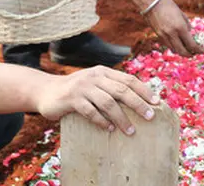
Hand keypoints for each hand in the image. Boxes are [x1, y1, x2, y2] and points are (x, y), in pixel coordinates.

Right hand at [34, 66, 161, 134]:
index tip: (157, 102)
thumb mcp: (94, 84)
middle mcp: (94, 77)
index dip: (144, 90)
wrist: (46, 91)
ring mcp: (82, 87)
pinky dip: (101, 121)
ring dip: (121, 118)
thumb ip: (111, 88)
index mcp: (103, 72)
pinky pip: (90, 111)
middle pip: (121, 90)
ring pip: (107, 102)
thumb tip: (138, 103)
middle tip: (150, 116)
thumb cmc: (76, 91)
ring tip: (130, 131)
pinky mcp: (72, 99)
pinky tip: (108, 129)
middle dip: (138, 104)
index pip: (128, 79)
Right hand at [144, 0, 203, 55]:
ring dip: (181, 51)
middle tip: (194, 53)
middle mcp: (172, 34)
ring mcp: (164, 36)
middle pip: (182, 51)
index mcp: (180, 27)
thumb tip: (189, 33)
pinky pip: (168, 45)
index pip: (191, 44)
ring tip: (186, 49)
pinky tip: (177, 43)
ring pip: (174, 50)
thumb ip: (186, 25)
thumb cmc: (168, 5)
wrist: (152, 2)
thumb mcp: (181, 14)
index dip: (198, 50)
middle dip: (189, 54)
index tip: (203, 51)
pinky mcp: (158, 35)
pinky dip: (174, 46)